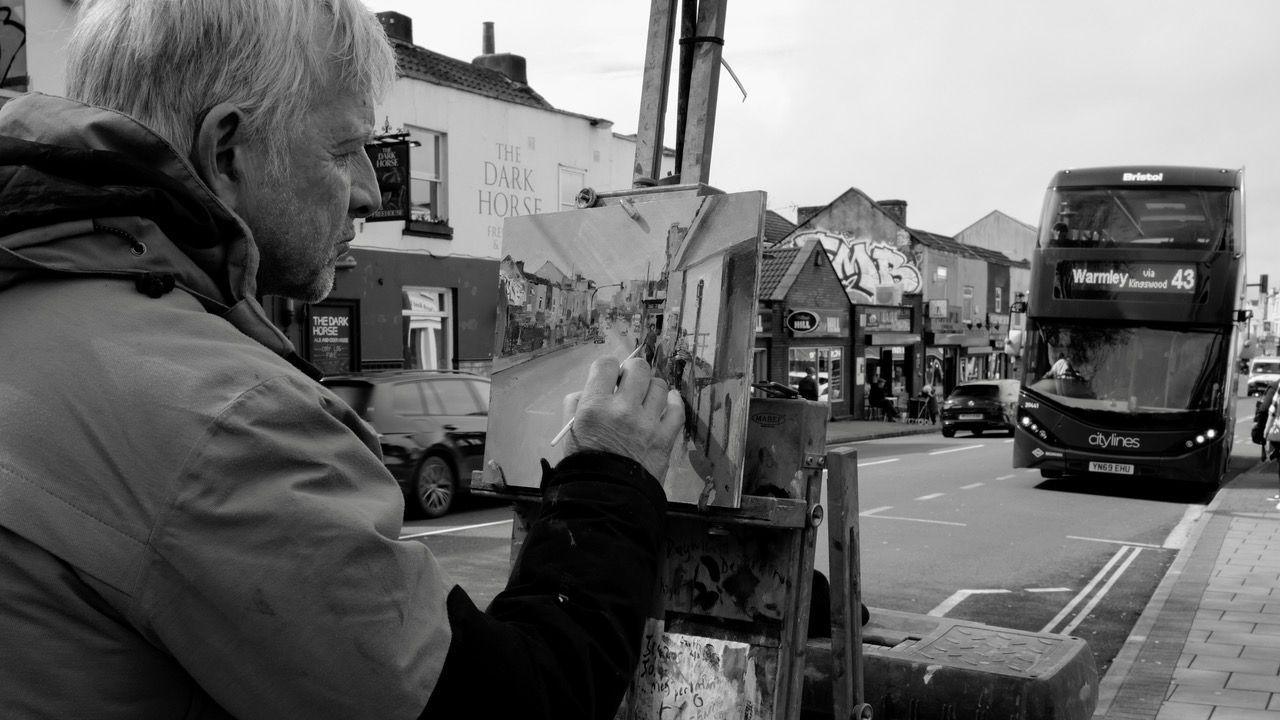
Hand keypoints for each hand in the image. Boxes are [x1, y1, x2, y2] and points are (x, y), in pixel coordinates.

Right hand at [562, 356, 683, 479]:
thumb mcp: (569, 431)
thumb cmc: (584, 465)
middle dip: (633, 371)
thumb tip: (589, 389)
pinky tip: (667, 402)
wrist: (606, 498)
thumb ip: (576, 404)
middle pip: (638, 369)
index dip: (608, 368)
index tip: (610, 377)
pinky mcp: (665, 438)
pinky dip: (673, 402)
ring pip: (659, 386)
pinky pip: (677, 409)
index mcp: (594, 406)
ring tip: (646, 397)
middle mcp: (623, 409)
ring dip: (652, 388)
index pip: (606, 364)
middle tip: (630, 383)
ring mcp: (647, 423)